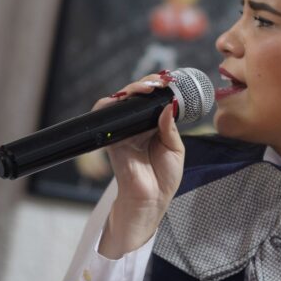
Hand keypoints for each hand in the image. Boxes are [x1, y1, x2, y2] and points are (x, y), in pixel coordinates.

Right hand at [93, 73, 184, 257]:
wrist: (151, 199)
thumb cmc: (164, 177)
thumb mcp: (175, 149)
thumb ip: (169, 127)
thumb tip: (168, 105)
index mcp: (154, 127)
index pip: (153, 100)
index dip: (158, 88)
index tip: (169, 81)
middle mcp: (137, 126)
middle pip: (135, 96)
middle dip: (146, 83)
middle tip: (159, 82)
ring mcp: (123, 131)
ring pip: (120, 101)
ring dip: (131, 89)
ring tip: (146, 88)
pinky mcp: (111, 139)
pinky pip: (105, 116)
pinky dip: (111, 103)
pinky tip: (126, 98)